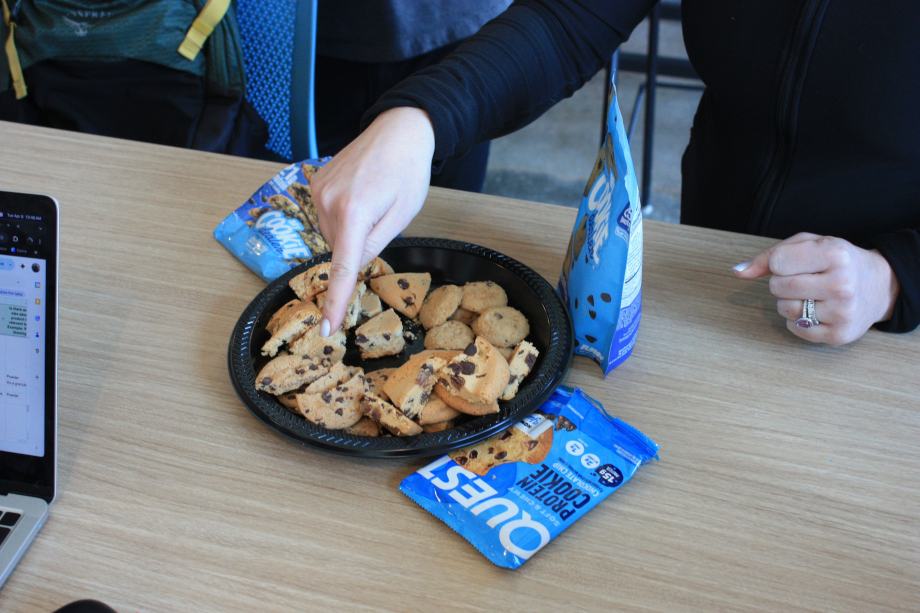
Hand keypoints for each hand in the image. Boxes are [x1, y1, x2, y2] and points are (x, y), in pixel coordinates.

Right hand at [310, 107, 434, 333]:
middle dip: (357, 246)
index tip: (326, 327)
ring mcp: (317, 190)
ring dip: (350, 230)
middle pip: (339, 249)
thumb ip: (374, 245)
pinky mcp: (315, 183)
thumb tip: (352, 267)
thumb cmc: (408, 171)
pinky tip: (360, 196)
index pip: (340, 267)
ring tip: (372, 201)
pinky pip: (326, 216)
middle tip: (381, 218)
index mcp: (354, 212)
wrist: (398, 129)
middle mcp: (328, 202)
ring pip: (332, 234)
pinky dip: (342, 217)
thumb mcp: (402, 215)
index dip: (334, 301)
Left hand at [734, 233, 899, 345]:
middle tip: (804, 279)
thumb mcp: (808, 245)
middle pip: (778, 287)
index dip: (779, 263)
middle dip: (782, 283)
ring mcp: (842, 312)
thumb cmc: (836, 261)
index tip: (796, 262)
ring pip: (784, 309)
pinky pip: (794, 328)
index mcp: (835, 254)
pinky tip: (818, 309)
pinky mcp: (838, 335)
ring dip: (789, 302)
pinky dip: (798, 320)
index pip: (777, 262)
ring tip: (812, 294)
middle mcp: (842, 284)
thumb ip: (769, 255)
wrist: (879, 285)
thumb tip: (738, 272)